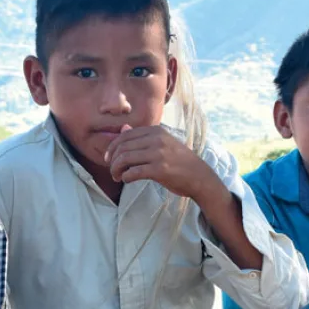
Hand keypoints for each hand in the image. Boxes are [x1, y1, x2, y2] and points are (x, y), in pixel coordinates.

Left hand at [105, 125, 219, 199]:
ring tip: (117, 176)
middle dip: (113, 160)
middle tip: (112, 171)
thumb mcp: (162, 143)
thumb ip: (142, 137)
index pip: (125, 135)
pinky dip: (126, 177)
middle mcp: (156, 140)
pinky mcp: (159, 169)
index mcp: (156, 131)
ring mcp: (158, 154)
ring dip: (116, 169)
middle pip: (123, 147)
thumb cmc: (179, 161)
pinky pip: (134, 172)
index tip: (109, 158)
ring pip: (125, 159)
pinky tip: (126, 180)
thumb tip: (123, 128)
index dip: (112, 147)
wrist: (199, 176)